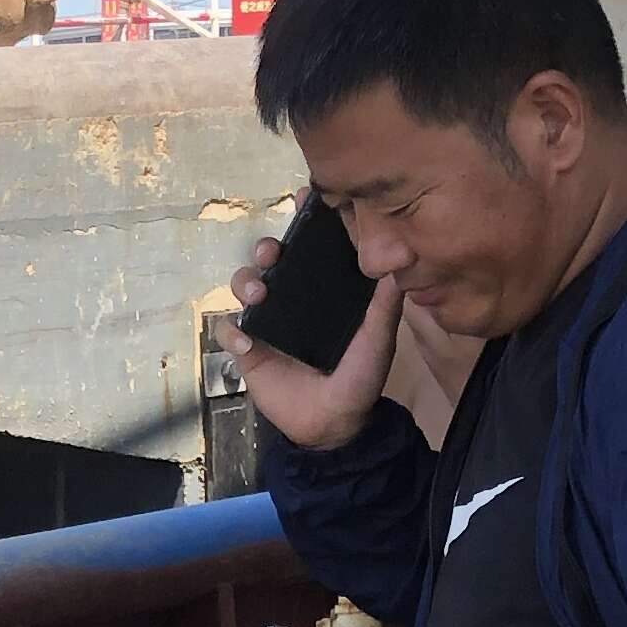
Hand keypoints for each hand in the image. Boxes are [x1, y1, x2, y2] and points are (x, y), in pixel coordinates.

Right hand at [218, 228, 398, 452]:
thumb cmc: (359, 380)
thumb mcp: (378, 340)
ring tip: (257, 296)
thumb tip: (397, 262)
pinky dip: (232, 332)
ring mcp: (268, 324)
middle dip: (265, 249)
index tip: (302, 199)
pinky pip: (228, 331)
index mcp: (323, 290)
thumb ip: (385, 304)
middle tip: (272, 254)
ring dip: (245, 282)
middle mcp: (293, 299)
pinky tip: (247, 343)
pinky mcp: (248, 351)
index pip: (310, 248)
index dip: (304, 222)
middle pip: (270, 260)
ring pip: (244, 287)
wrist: (334, 426)